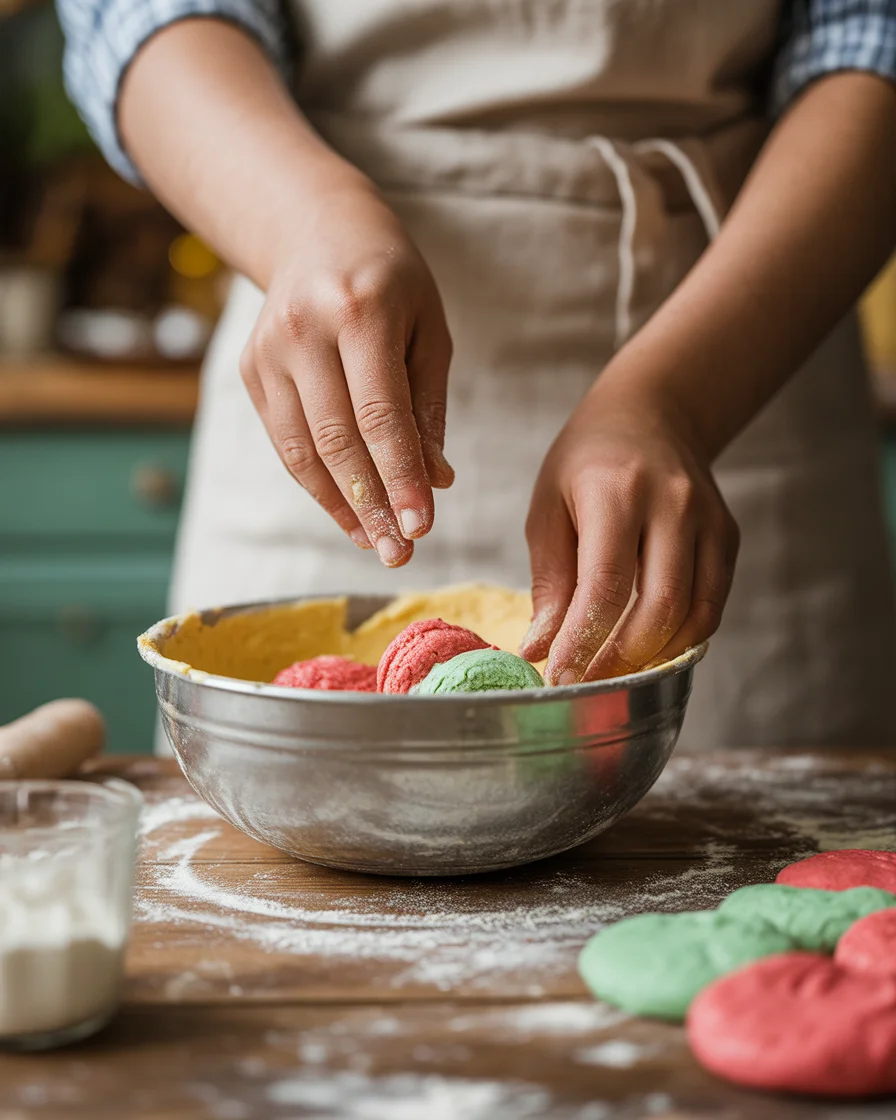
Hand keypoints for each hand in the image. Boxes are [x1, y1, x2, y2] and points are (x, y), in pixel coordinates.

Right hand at [240, 179, 453, 566]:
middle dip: (373, 505)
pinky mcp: (251, 370)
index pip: (382, 414)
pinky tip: (349, 514)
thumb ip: (427, 406)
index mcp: (361, 310)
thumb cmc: (391, 282)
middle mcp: (305, 329)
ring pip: (304, 450)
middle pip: (338, 439)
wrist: (315, 230)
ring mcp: (269, 350)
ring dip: (342, 507)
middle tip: (402, 554)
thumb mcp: (427, 330)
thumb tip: (435, 481)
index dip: (400, 477)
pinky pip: (286, 443)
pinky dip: (317, 485)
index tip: (421, 527)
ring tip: (377, 544)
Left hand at [519, 381, 738, 682]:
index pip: (606, 584)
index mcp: (616, 492)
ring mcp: (709, 521)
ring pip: (694, 614)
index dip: (584, 641)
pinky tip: (648, 648)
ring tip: (614, 672)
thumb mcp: (548, 508)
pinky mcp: (728, 537)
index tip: (560, 678)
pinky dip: (681, 638)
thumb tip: (539, 648)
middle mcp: (672, 505)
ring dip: (653, 657)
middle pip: (660, 606)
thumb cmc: (585, 463)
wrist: (650, 414)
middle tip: (586, 683)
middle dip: (621, 658)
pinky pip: (712, 605)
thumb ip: (550, 581)